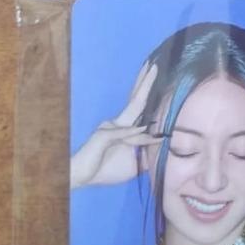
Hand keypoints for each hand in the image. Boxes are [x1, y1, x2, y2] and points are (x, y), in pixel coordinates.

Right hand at [70, 61, 158, 189]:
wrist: (80, 178)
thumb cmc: (105, 170)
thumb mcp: (134, 164)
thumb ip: (148, 154)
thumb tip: (165, 145)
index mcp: (125, 129)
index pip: (139, 108)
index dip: (147, 93)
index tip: (155, 78)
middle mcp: (118, 123)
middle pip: (137, 100)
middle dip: (146, 82)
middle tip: (155, 65)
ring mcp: (110, 127)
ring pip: (132, 108)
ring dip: (144, 90)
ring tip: (152, 72)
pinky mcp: (103, 136)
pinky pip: (123, 134)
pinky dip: (134, 134)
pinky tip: (144, 130)